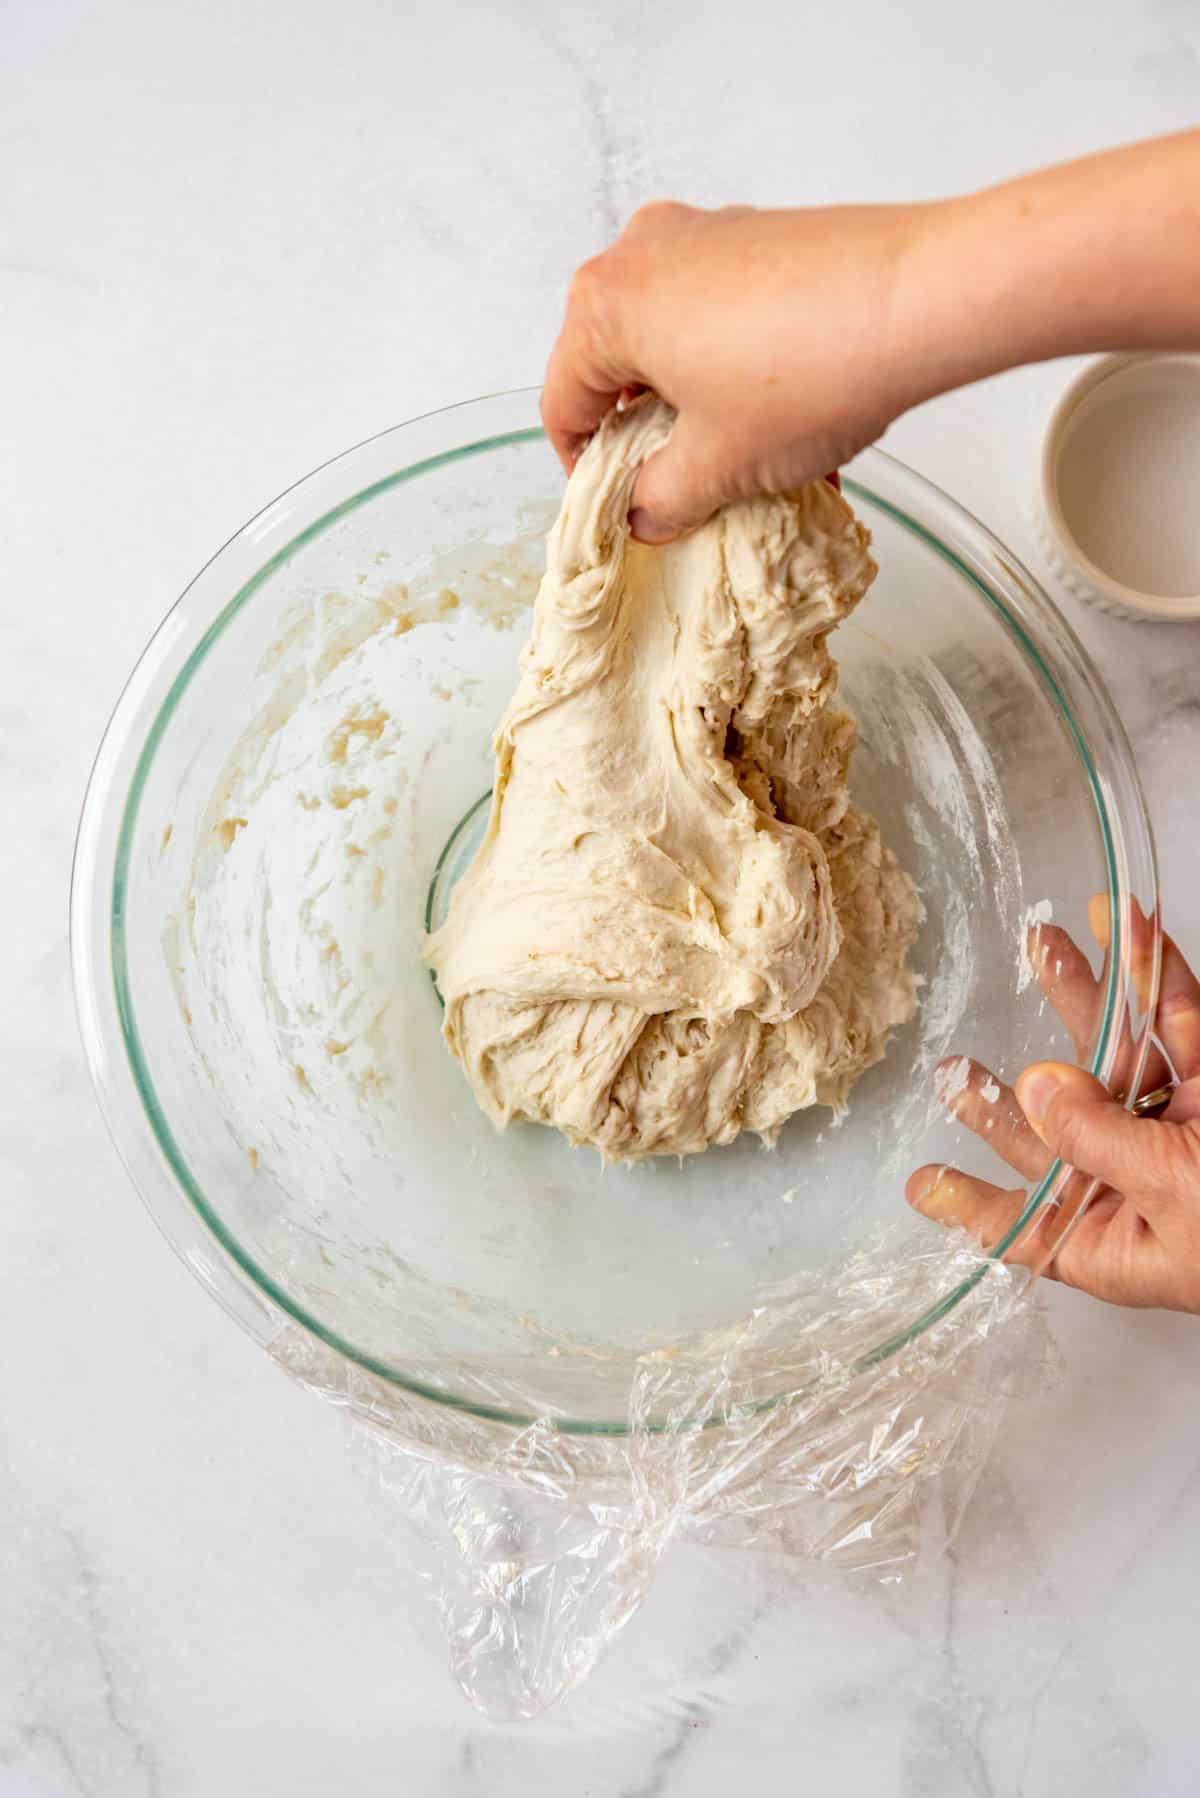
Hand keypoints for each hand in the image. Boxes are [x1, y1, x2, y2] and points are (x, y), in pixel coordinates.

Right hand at [540, 135, 1199, 544]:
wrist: (923, 299)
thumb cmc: (806, 377)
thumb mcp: (717, 467)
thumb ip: (659, 500)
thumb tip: (644, 513)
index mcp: (605, 305)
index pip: (563, 404)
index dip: (586, 473)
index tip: (621, 511)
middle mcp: (641, 251)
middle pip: (615, 366)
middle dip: (650, 437)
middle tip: (688, 490)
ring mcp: (704, 234)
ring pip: (674, 340)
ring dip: (700, 407)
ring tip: (753, 461)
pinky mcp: (761, 234)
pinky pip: (723, 313)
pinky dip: (739, 369)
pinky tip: (791, 417)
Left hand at [907, 905, 1199, 1313]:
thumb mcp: (1177, 1195)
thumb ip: (1102, 1142)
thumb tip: (1038, 1087)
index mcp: (1126, 1243)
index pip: (1034, 1230)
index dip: (974, 1209)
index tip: (918, 1187)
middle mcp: (1149, 1184)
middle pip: (1063, 1134)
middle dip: (1010, 1098)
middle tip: (953, 1066)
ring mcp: (1188, 1129)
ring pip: (1122, 1058)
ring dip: (1085, 998)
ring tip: (1041, 942)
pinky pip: (1187, 1023)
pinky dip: (1160, 974)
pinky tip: (1129, 927)